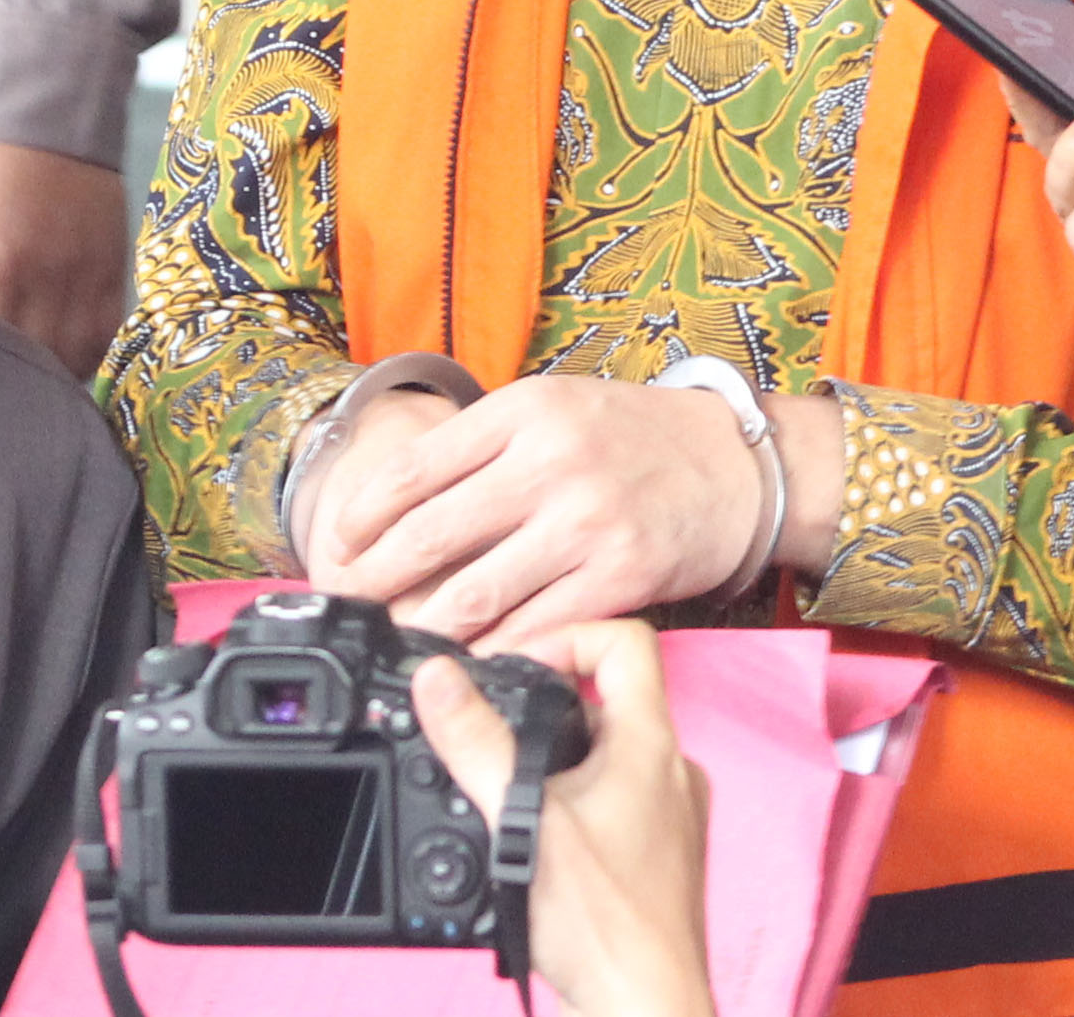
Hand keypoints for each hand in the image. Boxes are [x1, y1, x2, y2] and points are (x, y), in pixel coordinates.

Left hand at [0, 141, 125, 375]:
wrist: (45, 99)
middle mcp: (48, 271)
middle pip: (40, 359)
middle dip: (16, 381)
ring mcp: (89, 267)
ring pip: (80, 352)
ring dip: (55, 372)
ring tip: (30, 375)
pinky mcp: (116, 259)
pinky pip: (109, 327)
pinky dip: (89, 349)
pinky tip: (65, 351)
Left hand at [318, 378, 768, 651]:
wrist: (736, 467)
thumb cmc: (635, 441)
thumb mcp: (557, 410)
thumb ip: (487, 449)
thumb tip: (400, 511)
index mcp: (526, 411)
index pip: (415, 468)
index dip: (362, 518)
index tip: (337, 549)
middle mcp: (552, 461)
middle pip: (431, 535)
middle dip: (373, 580)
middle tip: (348, 606)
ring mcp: (586, 522)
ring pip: (473, 594)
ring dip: (422, 627)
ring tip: (396, 641)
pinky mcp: (617, 578)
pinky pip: (532, 629)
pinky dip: (490, 652)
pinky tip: (467, 662)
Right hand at [412, 622, 712, 1016]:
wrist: (643, 1007)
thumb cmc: (603, 925)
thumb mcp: (521, 820)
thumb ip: (477, 743)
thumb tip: (438, 679)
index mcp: (651, 744)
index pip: (625, 642)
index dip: (566, 636)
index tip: (515, 665)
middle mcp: (671, 773)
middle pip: (610, 700)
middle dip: (545, 708)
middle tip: (493, 731)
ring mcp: (669, 818)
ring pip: (609, 758)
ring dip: (555, 764)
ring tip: (504, 794)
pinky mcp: (656, 861)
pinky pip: (614, 807)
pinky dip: (571, 808)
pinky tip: (532, 845)